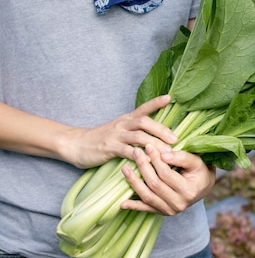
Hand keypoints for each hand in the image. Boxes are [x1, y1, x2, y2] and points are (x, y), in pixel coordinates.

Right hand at [62, 95, 177, 168]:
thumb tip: (156, 134)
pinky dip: (138, 155)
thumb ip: (134, 129)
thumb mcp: (119, 129)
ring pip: (138, 136)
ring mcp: (115, 136)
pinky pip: (126, 151)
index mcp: (126, 119)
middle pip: (144, 122)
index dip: (156, 102)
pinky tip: (147, 160)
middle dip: (161, 130)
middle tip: (175, 140)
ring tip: (167, 153)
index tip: (169, 98)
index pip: (143, 108)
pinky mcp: (109, 148)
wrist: (75, 144)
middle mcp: (122, 124)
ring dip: (154, 144)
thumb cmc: (101, 139)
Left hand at [120, 144, 215, 214]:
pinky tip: (122, 202)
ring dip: (134, 182)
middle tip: (136, 152)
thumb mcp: (196, 162)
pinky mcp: (163, 213)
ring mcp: (170, 210)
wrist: (203, 187)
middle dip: (143, 167)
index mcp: (189, 191)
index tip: (148, 146)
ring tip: (125, 169)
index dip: (156, 160)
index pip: (166, 174)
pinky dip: (134, 206)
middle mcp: (179, 204)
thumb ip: (182, 157)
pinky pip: (146, 209)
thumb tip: (163, 154)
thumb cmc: (200, 171)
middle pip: (155, 184)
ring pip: (147, 196)